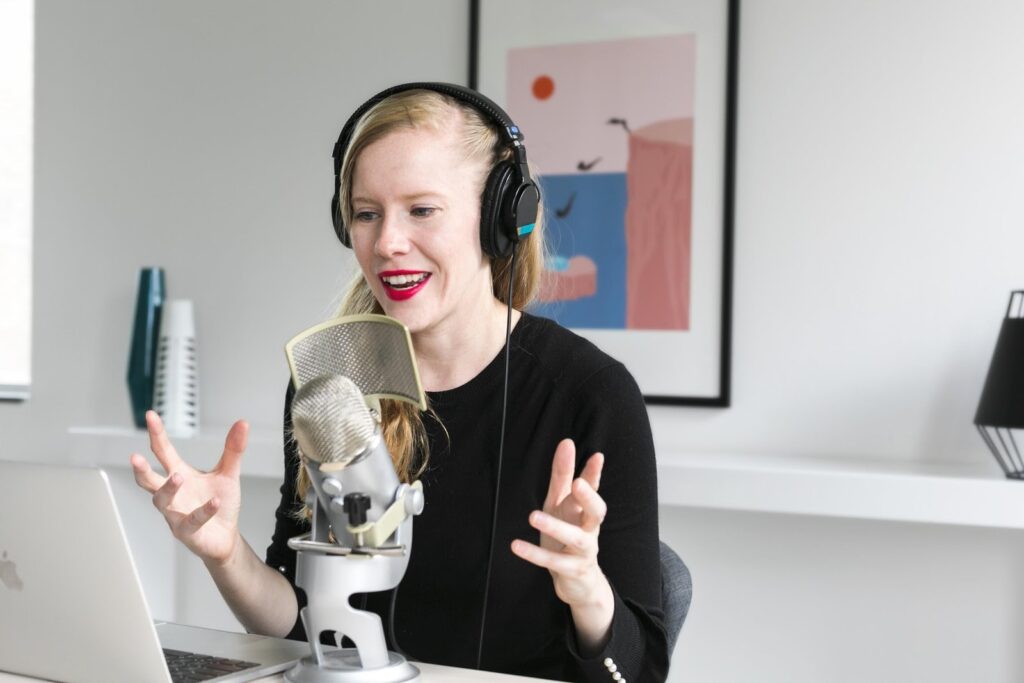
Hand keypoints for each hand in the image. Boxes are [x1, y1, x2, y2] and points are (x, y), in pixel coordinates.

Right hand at [129, 410, 247, 565]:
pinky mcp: (186, 531)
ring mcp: (176, 513)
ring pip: (162, 501)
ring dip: (168, 488)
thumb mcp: (228, 473)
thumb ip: (233, 449)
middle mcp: (172, 493)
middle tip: (135, 457)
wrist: (225, 535)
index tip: (150, 415)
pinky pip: (191, 520)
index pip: (163, 452)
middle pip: (149, 480)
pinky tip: (214, 501)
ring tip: (178, 476)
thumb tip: (242, 423)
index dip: (156, 434)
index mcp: (179, 474)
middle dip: (141, 469)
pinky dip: (203, 510)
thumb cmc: (219, 502)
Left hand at [511, 438, 613, 648]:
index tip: (596, 456)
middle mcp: (590, 529)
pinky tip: (516, 545)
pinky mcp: (572, 570)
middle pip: (597, 512)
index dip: (594, 474)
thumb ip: (562, 476)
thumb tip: (567, 443)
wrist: (578, 582)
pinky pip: (554, 561)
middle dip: (590, 498)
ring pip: (576, 538)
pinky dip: (535, 554)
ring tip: (532, 516)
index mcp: (586, 511)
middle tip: (578, 484)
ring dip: (555, 526)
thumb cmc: (567, 535)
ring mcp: (584, 551)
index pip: (593, 489)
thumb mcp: (561, 504)